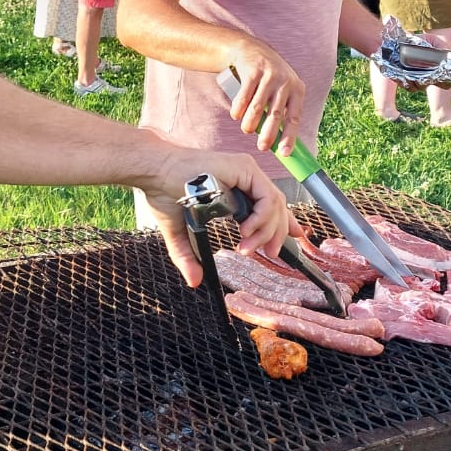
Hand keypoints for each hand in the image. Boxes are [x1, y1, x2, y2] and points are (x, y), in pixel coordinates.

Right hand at [139, 150, 299, 286]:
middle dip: (277, 233)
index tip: (296, 237)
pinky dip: (262, 217)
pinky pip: (266, 197)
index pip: (269, 204)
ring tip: (247, 247)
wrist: (154, 172)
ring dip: (266, 231)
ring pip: (274, 204)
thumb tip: (195, 281)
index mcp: (234, 187)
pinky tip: (247, 230)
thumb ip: (189, 255)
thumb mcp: (181, 230)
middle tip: (269, 253)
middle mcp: (244, 177)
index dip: (285, 221)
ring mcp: (246, 172)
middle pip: (276, 207)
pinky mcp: (244, 168)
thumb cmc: (164, 192)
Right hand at [224, 46, 305, 156]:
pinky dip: (238, 109)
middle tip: (261, 147)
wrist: (251, 50)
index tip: (284, 153)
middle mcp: (286, 82)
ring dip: (250, 123)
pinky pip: (244, 97)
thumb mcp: (281, 91)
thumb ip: (280, 112)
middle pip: (277, 114)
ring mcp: (269, 75)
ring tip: (246, 130)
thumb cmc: (268, 79)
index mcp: (297, 89)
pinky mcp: (253, 71)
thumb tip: (278, 143)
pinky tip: (236, 115)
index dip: (290, 137)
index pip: (295, 118)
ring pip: (258, 107)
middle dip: (268, 134)